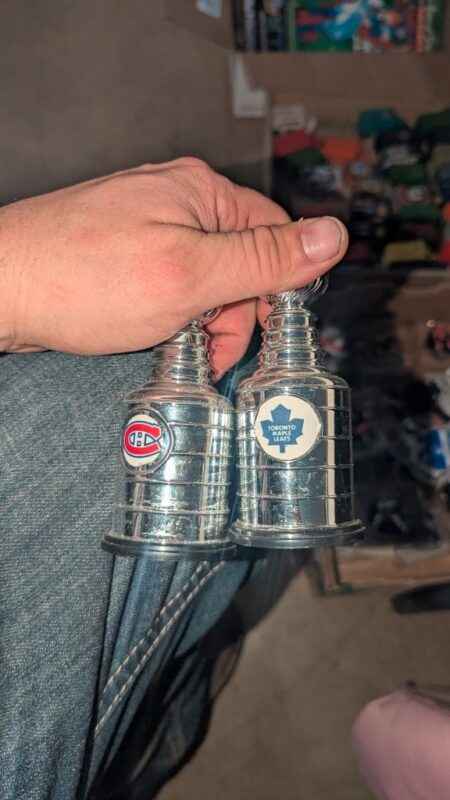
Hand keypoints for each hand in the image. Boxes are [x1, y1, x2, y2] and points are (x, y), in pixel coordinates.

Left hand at [1, 158, 346, 376]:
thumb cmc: (79, 278)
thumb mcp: (188, 275)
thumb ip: (263, 258)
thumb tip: (332, 236)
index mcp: (201, 193)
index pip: (274, 236)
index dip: (275, 290)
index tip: (262, 330)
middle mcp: (178, 201)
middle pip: (241, 262)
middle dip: (232, 314)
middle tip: (207, 348)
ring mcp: (151, 226)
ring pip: (207, 280)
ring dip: (202, 321)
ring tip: (174, 345)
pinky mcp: (129, 252)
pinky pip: (174, 284)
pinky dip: (173, 316)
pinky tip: (155, 333)